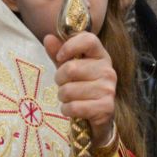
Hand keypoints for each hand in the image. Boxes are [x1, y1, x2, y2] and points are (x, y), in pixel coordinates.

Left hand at [43, 31, 117, 149]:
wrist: (98, 119)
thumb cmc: (82, 89)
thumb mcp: (69, 69)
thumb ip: (58, 53)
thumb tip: (48, 37)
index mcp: (101, 56)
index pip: (88, 39)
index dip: (69, 46)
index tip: (59, 58)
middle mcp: (108, 71)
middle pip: (71, 68)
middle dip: (59, 80)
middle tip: (63, 85)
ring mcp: (108, 89)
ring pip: (69, 90)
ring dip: (63, 97)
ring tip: (69, 99)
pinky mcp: (106, 108)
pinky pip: (74, 107)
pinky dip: (67, 110)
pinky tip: (72, 110)